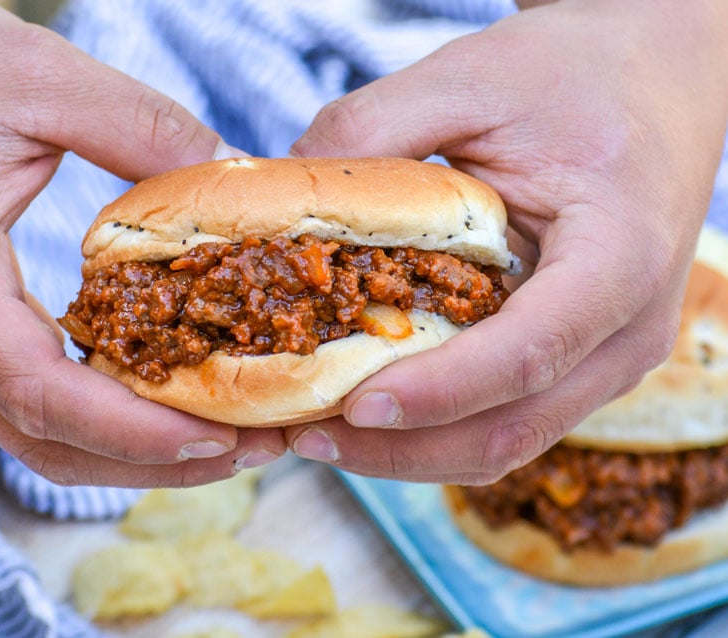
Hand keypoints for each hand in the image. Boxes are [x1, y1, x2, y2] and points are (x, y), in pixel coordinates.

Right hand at [0, 0, 284, 486]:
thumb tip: (233, 176)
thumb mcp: (36, 75)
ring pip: (40, 436)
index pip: (42, 392)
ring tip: (225, 437)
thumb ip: (141, 127)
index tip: (220, 437)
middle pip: (48, 439)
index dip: (138, 431)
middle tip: (249, 448)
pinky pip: (35, 402)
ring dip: (135, 451)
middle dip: (155, 460)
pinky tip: (168, 397)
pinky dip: (107, 419)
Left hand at [287, 0, 727, 481]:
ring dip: (410, 450)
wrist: (651, 82)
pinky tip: (368, 402)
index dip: (436, 392)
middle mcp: (627, 327)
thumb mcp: (469, 79)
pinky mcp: (578, 360)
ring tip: (320, 432)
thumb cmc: (573, 76)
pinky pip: (504, 417)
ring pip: (505, 441)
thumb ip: (373, 128)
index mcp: (621, 254)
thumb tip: (279, 202)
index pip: (528, 352)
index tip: (349, 405)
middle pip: (511, 427)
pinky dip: (433, 426)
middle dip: (402, 446)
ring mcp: (607, 355)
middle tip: (304, 435)